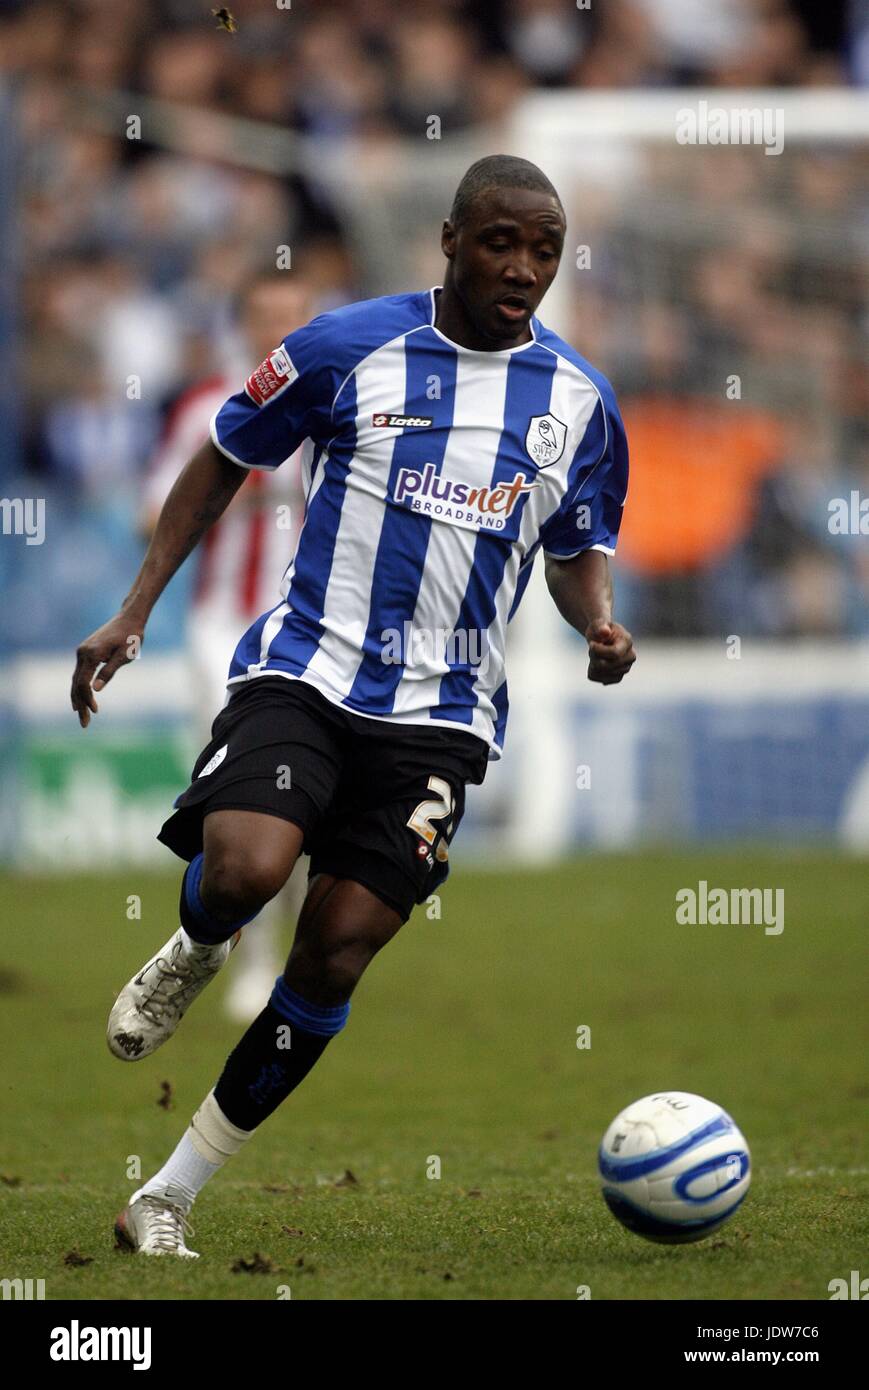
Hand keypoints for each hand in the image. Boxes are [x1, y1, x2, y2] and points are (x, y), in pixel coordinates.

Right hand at [71, 612, 145, 726]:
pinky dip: (79, 688)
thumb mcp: (124, 656)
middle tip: (85, 724)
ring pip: (76, 679)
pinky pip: (79, 673)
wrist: (129, 619)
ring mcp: (82, 652)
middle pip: (76, 683)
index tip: (95, 711)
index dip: (87, 699)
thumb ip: (109, 672)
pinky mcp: (86, 652)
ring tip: (82, 716)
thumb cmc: (131, 636)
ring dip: (78, 698)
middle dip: (80, 704)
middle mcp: (82, 653)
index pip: (83, 682)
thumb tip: (95, 689)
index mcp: (91, 654)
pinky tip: (81, 700)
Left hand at [585, 619, 635, 684]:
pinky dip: (594, 673)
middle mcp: (630, 656)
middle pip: (607, 665)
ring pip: (603, 674)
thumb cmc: (599, 629)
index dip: (598, 651)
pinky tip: (594, 664)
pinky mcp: (619, 677)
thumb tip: (605, 632)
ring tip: (595, 655)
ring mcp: (626, 668)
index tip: (591, 644)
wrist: (600, 638)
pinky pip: (603, 680)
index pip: (614, 653)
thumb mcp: (597, 624)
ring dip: (593, 664)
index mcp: (627, 641)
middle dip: (594, 657)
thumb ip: (600, 627)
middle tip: (591, 648)